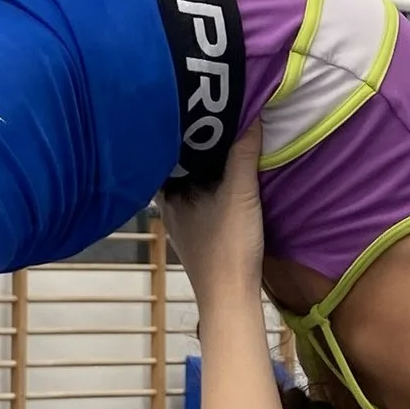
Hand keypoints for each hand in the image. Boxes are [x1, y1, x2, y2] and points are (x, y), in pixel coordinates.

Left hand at [163, 124, 264, 308]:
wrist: (230, 299)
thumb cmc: (228, 246)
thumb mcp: (240, 193)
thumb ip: (243, 154)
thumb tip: (250, 115)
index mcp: (169, 194)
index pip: (159, 152)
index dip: (169, 130)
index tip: (184, 109)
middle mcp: (168, 207)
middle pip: (173, 167)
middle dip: (187, 145)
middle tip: (205, 119)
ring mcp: (181, 223)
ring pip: (184, 185)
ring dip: (197, 167)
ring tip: (216, 141)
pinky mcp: (196, 235)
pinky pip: (195, 200)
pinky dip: (205, 186)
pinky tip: (221, 179)